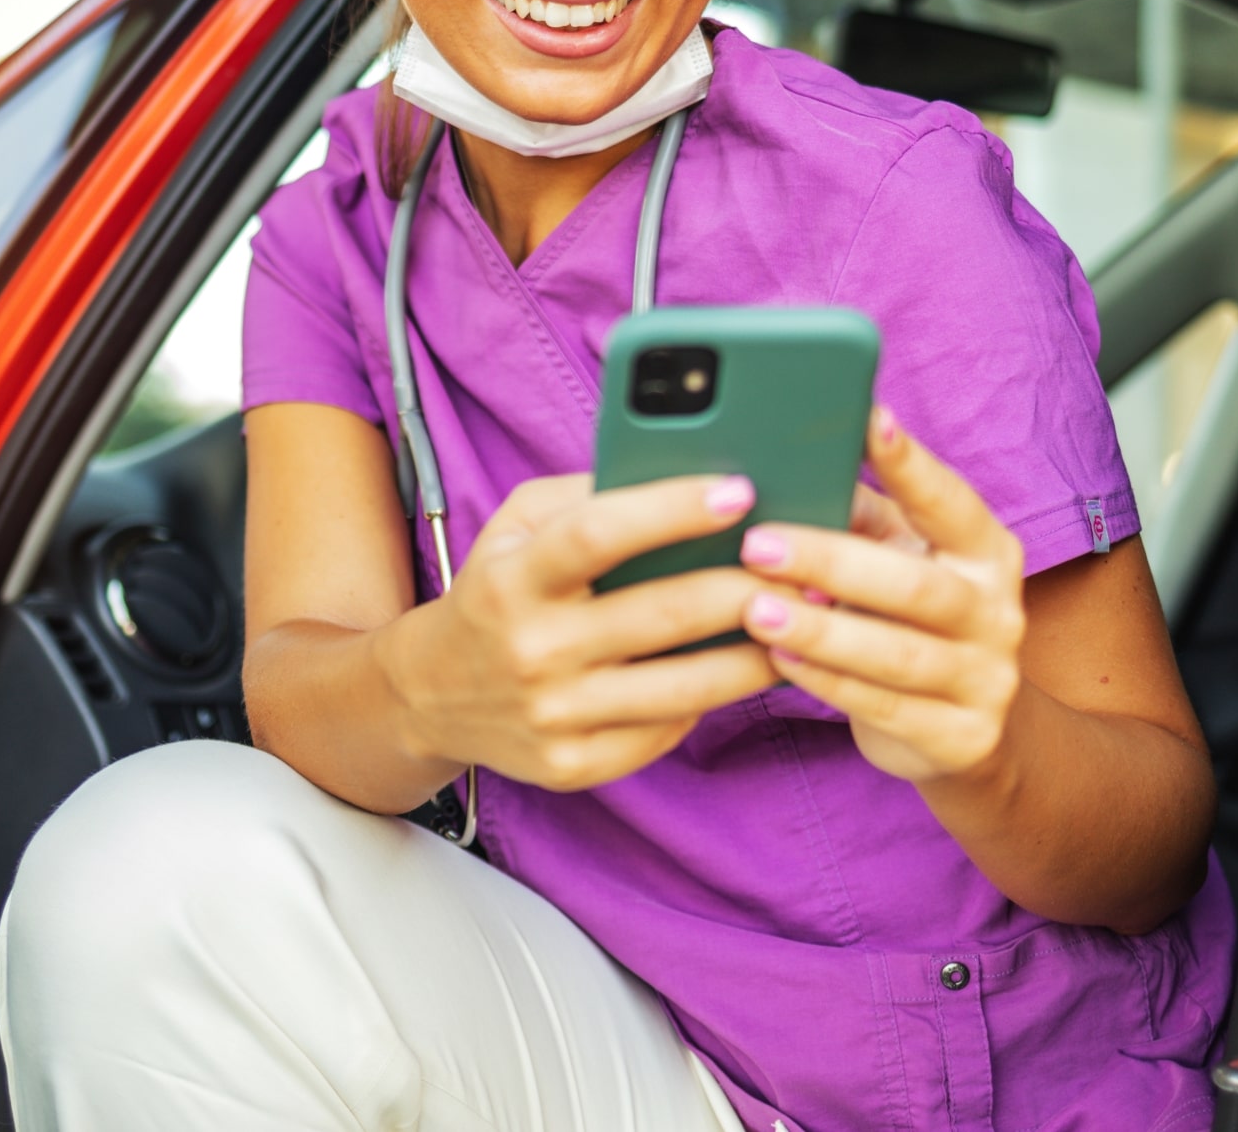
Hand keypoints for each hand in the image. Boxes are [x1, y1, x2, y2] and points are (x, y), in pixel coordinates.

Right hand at [375, 473, 779, 790]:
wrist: (431, 693)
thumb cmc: (497, 590)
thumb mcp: (518, 526)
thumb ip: (589, 494)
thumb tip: (684, 471)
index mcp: (515, 578)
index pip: (599, 535)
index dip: (672, 510)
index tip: (739, 490)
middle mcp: (533, 649)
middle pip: (662, 615)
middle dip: (746, 587)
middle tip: (806, 567)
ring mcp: (554, 716)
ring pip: (684, 686)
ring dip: (757, 652)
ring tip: (804, 621)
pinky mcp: (574, 766)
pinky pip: (666, 730)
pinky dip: (714, 699)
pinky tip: (748, 670)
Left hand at [735, 407, 1026, 785]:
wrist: (966, 730)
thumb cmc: (910, 619)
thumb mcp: (898, 559)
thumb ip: (858, 518)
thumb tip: (793, 467)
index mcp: (987, 552)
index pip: (951, 503)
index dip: (912, 465)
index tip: (869, 419)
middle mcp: (1000, 612)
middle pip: (916, 585)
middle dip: (832, 561)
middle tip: (758, 544)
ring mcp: (988, 680)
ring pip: (899, 653)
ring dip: (820, 631)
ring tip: (754, 609)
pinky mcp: (964, 738)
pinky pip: (885, 707)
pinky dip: (827, 681)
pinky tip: (778, 659)